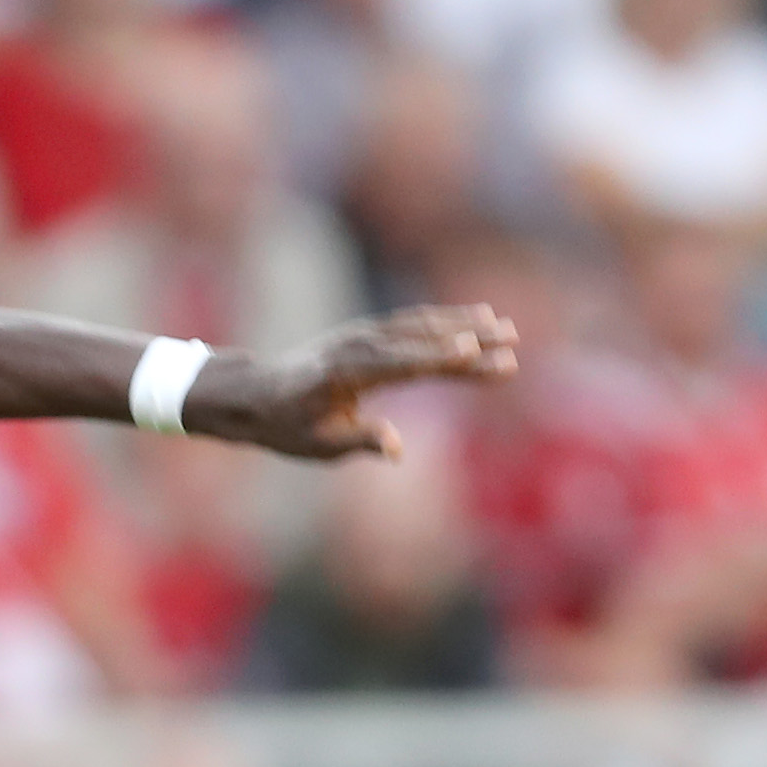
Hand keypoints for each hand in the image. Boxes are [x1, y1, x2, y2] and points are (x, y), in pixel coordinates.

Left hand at [196, 305, 516, 462]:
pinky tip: (478, 318)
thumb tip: (397, 448)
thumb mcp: (317, 445)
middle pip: (419, 340)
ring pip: (420, 326)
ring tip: (506, 328)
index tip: (473, 353)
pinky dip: (446, 320)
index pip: (398, 365)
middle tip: (511, 342)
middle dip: (466, 341)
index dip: (436, 358)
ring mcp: (363, 335)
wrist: (256, 393)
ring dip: (464, 325)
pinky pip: (413, 323)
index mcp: (343, 375)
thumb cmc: (286, 427)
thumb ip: (359, 441)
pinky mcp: (369, 333)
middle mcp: (356, 348)